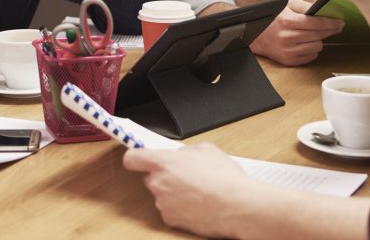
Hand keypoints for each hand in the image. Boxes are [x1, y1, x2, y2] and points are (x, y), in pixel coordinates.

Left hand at [122, 144, 253, 236]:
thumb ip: (185, 150)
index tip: (139, 158)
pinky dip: (180, 208)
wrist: (237, 205)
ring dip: (174, 193)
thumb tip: (181, 154)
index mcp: (163, 162)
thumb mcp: (206, 149)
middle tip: (185, 176)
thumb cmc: (224, 178)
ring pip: (162, 194)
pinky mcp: (171, 220)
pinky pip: (170, 210)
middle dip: (164, 176)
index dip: (135, 157)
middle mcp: (158, 183)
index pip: (132, 158)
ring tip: (197, 191)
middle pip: (150, 177)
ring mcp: (163, 203)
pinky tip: (198, 203)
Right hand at [249, 0, 340, 65]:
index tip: (340, 22)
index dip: (332, 23)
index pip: (317, 23)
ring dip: (319, 40)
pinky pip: (311, 56)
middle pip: (319, 35)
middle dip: (329, 30)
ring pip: (318, 47)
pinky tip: (306, 43)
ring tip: (313, 34)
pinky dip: (312, 49)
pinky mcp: (289, 61)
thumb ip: (306, 6)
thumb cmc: (273, 18)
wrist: (256, 35)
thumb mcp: (287, 5)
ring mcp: (288, 51)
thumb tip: (323, 9)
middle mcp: (287, 37)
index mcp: (287, 21)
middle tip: (335, 27)